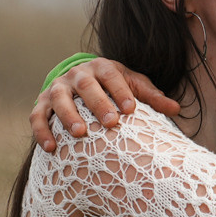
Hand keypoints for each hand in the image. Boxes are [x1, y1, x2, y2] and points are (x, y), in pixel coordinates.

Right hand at [29, 58, 179, 150]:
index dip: (121, 91)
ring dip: (68, 115)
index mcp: (101, 68)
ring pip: (59, 99)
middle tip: (110, 123)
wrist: (78, 81)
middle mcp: (77, 75)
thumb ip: (151, 96)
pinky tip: (51, 148)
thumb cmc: (112, 87)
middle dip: (98, 103)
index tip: (131, 110)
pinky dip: (42, 131)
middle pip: (86, 86)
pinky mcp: (42, 104)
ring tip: (80, 134)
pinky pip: (38, 116)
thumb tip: (177, 109)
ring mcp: (58, 89)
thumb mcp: (131, 86)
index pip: (112, 76)